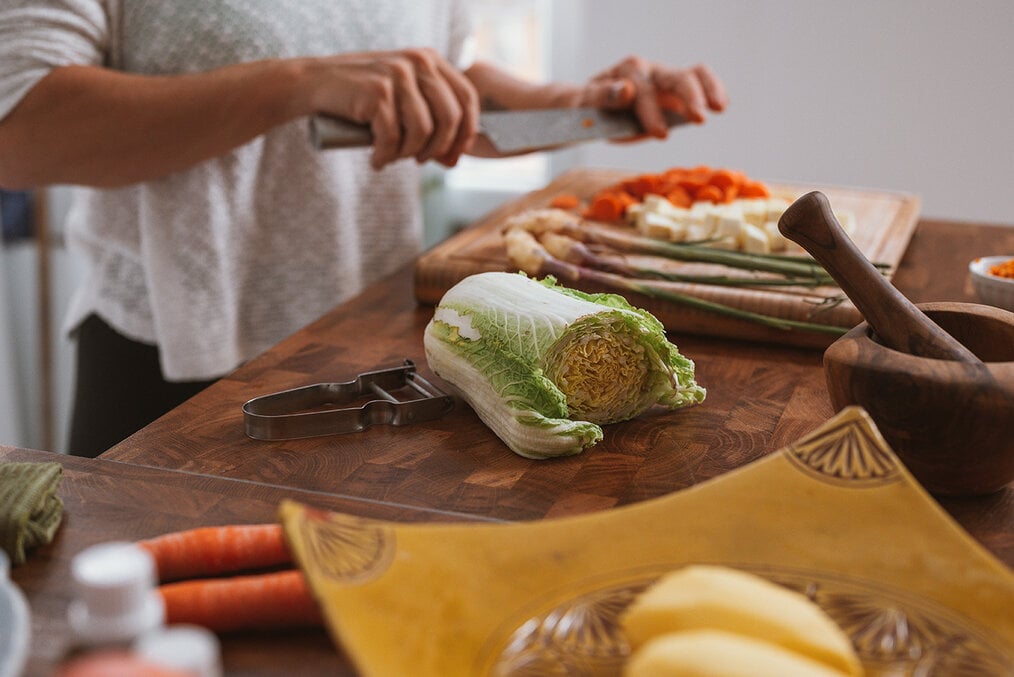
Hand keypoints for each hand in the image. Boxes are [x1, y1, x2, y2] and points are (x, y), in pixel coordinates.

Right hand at [306, 48, 479, 168]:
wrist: (316, 84)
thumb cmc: (363, 98)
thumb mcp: (403, 102)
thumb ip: (431, 122)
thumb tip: (455, 160)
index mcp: (430, 60)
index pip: (467, 98)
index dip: (466, 133)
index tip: (453, 156)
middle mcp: (417, 62)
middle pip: (450, 117)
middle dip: (439, 148)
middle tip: (419, 161)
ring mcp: (397, 75)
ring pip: (423, 131)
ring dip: (408, 154)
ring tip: (391, 157)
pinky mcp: (376, 92)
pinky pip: (393, 138)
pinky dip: (385, 156)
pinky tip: (376, 160)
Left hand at [580, 56, 727, 137]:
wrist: (592, 105)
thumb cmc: (589, 106)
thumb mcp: (586, 103)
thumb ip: (603, 96)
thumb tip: (627, 90)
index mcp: (627, 71)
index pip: (644, 89)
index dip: (651, 111)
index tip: (660, 133)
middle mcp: (649, 70)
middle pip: (675, 77)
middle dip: (688, 97)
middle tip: (698, 119)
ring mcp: (664, 79)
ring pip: (694, 74)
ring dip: (708, 90)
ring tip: (719, 108)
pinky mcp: (675, 91)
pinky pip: (700, 82)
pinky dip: (713, 91)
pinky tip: (721, 105)